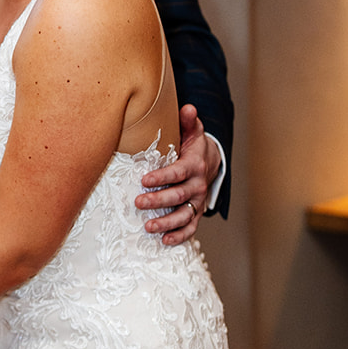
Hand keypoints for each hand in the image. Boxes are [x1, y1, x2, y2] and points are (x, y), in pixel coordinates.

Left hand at [135, 105, 220, 245]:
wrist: (209, 163)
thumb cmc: (192, 147)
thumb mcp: (192, 132)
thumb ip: (188, 122)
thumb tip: (187, 108)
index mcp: (194, 165)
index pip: (178, 172)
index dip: (162, 177)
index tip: (144, 180)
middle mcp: (198, 185)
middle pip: (179, 195)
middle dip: (158, 200)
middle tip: (138, 202)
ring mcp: (198, 201)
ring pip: (184, 215)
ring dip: (167, 223)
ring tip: (148, 227)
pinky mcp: (197, 213)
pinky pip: (191, 228)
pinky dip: (179, 236)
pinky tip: (164, 240)